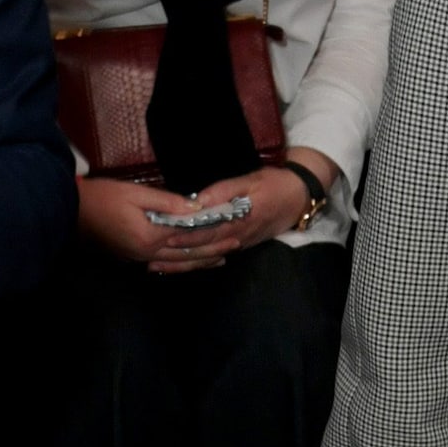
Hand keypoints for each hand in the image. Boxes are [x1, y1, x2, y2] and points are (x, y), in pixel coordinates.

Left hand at [80, 152, 338, 276]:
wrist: (300, 197)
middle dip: (174, 252)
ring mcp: (239, 244)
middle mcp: (236, 237)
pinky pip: (215, 257)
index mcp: (236, 219)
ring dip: (181, 263)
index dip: (180, 233)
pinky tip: (180, 265)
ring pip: (206, 257)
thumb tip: (198, 200)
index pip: (203, 229)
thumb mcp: (249, 180)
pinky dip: (196, 263)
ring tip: (156, 266)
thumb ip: (224, 191)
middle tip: (147, 255)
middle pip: (200, 248)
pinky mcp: (241, 245)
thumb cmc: (274, 184)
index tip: (159, 234)